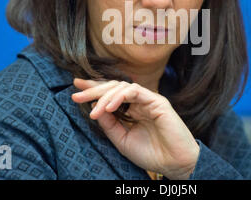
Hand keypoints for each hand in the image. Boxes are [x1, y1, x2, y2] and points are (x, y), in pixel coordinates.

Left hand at [71, 78, 198, 179]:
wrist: (174, 163)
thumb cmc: (151, 153)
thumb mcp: (122, 140)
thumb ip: (109, 124)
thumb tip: (93, 107)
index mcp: (131, 110)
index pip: (110, 94)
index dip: (94, 89)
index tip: (76, 88)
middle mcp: (139, 102)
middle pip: (113, 87)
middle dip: (93, 90)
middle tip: (76, 95)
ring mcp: (148, 100)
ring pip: (122, 87)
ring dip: (104, 96)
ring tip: (93, 110)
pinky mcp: (157, 101)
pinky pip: (134, 91)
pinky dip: (119, 97)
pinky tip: (109, 108)